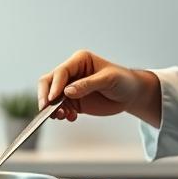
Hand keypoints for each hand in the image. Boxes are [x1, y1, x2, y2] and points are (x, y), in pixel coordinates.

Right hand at [37, 50, 160, 123]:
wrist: (131, 94)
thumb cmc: (123, 81)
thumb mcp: (109, 80)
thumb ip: (88, 84)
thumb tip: (68, 91)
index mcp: (79, 61)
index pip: (61, 72)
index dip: (55, 85)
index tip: (53, 99)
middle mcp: (72, 73)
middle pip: (49, 82)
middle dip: (46, 96)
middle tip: (46, 110)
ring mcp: (71, 88)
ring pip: (52, 97)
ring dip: (53, 108)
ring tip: (63, 116)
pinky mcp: (74, 101)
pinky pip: (60, 107)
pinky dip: (62, 114)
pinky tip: (71, 117)